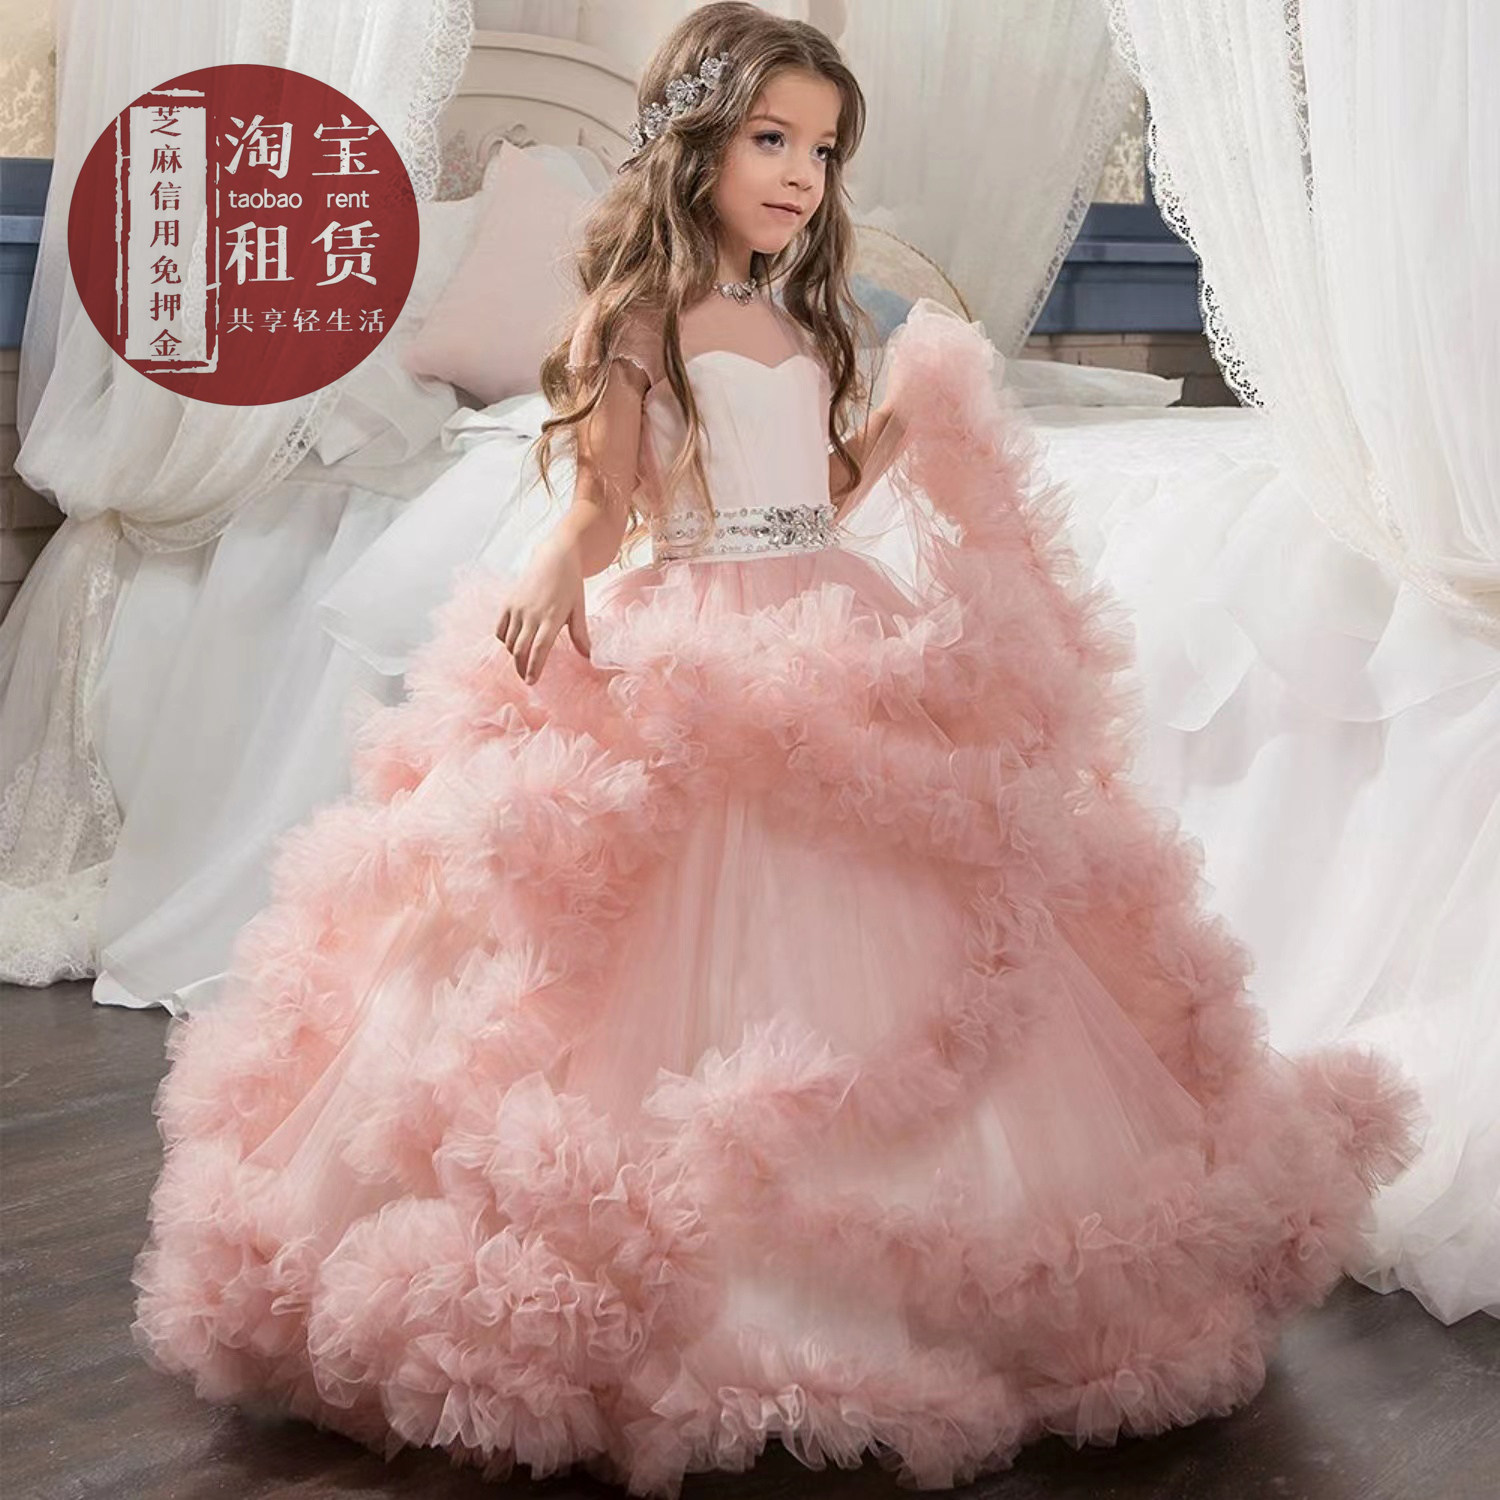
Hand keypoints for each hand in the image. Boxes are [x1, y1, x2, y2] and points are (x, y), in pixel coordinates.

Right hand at [494, 533, 591, 684]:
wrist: (555, 556)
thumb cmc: (570, 584)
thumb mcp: (578, 608)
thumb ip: (580, 633)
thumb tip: (588, 657)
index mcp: (551, 617)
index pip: (539, 649)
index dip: (534, 667)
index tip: (531, 682)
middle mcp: (532, 614)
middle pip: (521, 649)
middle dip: (522, 667)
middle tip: (526, 677)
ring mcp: (518, 607)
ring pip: (510, 641)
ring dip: (515, 654)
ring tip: (522, 662)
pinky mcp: (508, 601)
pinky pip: (501, 628)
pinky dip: (505, 639)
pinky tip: (513, 643)